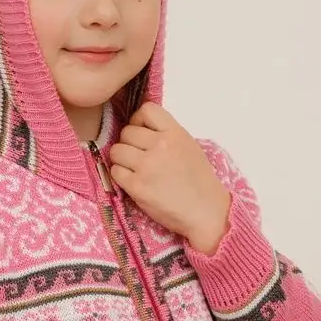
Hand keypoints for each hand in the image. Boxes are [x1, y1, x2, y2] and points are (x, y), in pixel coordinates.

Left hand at [108, 103, 230, 254]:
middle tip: (138, 157)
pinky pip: (115, 171)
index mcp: (175, 133)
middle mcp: (160, 145)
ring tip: (134, 169)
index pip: (146, 109)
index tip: (142, 133)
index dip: (139, 120)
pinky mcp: (137, 186)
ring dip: (121, 160)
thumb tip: (140, 128)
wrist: (205, 211)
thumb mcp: (189, 146)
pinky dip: (120, 176)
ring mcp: (147, 166)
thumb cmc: (199, 181)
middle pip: (126, 132)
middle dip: (129, 143)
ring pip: (116, 150)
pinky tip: (133, 181)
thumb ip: (167, 135)